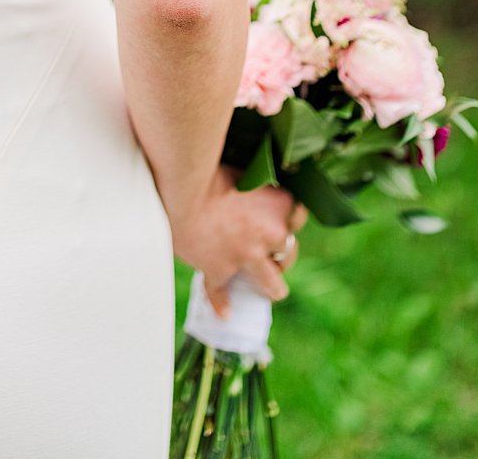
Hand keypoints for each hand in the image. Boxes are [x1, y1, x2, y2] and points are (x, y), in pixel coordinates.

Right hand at [168, 164, 308, 313]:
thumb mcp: (241, 168)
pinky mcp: (219, 269)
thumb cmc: (207, 165)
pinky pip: (221, 291)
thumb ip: (253, 184)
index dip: (286, 214)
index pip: (298, 214)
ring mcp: (246, 257)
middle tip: (261, 244)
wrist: (179, 184)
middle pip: (290, 252)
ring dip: (268, 282)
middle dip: (278, 250)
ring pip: (272, 284)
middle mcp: (271, 234)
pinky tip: (225, 312)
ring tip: (260, 283)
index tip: (275, 211)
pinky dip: (222, 302)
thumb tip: (249, 184)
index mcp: (279, 205)